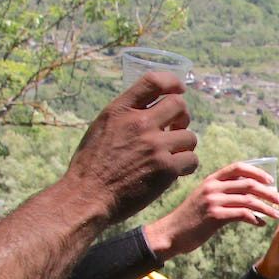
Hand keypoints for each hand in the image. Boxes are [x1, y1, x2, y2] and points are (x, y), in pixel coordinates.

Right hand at [61, 71, 198, 225]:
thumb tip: (152, 109)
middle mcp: (139, 123)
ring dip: (184, 146)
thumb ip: (125, 116)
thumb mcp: (101, 128)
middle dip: (182, 117)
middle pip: (179, 105)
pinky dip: (186, 165)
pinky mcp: (166, 168)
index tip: (179, 89)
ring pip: (190, 136)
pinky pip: (191, 159)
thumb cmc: (91, 166)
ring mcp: (154, 146)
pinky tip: (174, 170)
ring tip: (171, 155)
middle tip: (175, 129)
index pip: (153, 81)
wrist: (87, 196)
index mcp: (120, 110)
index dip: (172, 82)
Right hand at [142, 161, 278, 258]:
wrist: (171, 233)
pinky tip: (261, 224)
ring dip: (266, 207)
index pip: (238, 167)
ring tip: (276, 214)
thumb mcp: (204, 198)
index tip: (271, 181)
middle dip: (269, 192)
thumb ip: (222, 192)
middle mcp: (213, 187)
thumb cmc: (190, 218)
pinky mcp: (215, 216)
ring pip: (249, 200)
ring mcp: (213, 200)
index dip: (257, 172)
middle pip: (249, 184)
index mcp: (211, 180)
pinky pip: (242, 214)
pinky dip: (255, 219)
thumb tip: (246, 192)